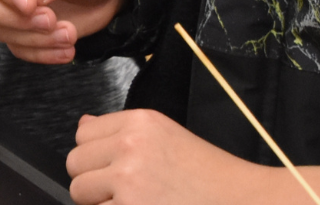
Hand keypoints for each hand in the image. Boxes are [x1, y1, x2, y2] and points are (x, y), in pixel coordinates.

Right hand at [0, 0, 124, 62]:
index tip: (30, 4)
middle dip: (13, 19)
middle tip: (50, 20)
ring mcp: (12, 7)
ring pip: (0, 30)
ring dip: (35, 39)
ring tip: (69, 34)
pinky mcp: (25, 30)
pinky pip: (19, 48)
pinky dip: (42, 54)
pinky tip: (66, 48)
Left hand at [66, 109, 283, 204]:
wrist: (244, 201)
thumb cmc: (209, 177)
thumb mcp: (166, 137)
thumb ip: (121, 132)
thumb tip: (83, 125)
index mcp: (140, 122)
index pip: (83, 133)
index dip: (96, 155)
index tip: (114, 167)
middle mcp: (131, 146)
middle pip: (75, 162)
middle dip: (92, 181)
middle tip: (122, 192)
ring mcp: (129, 180)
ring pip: (80, 191)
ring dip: (99, 203)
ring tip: (133, 203)